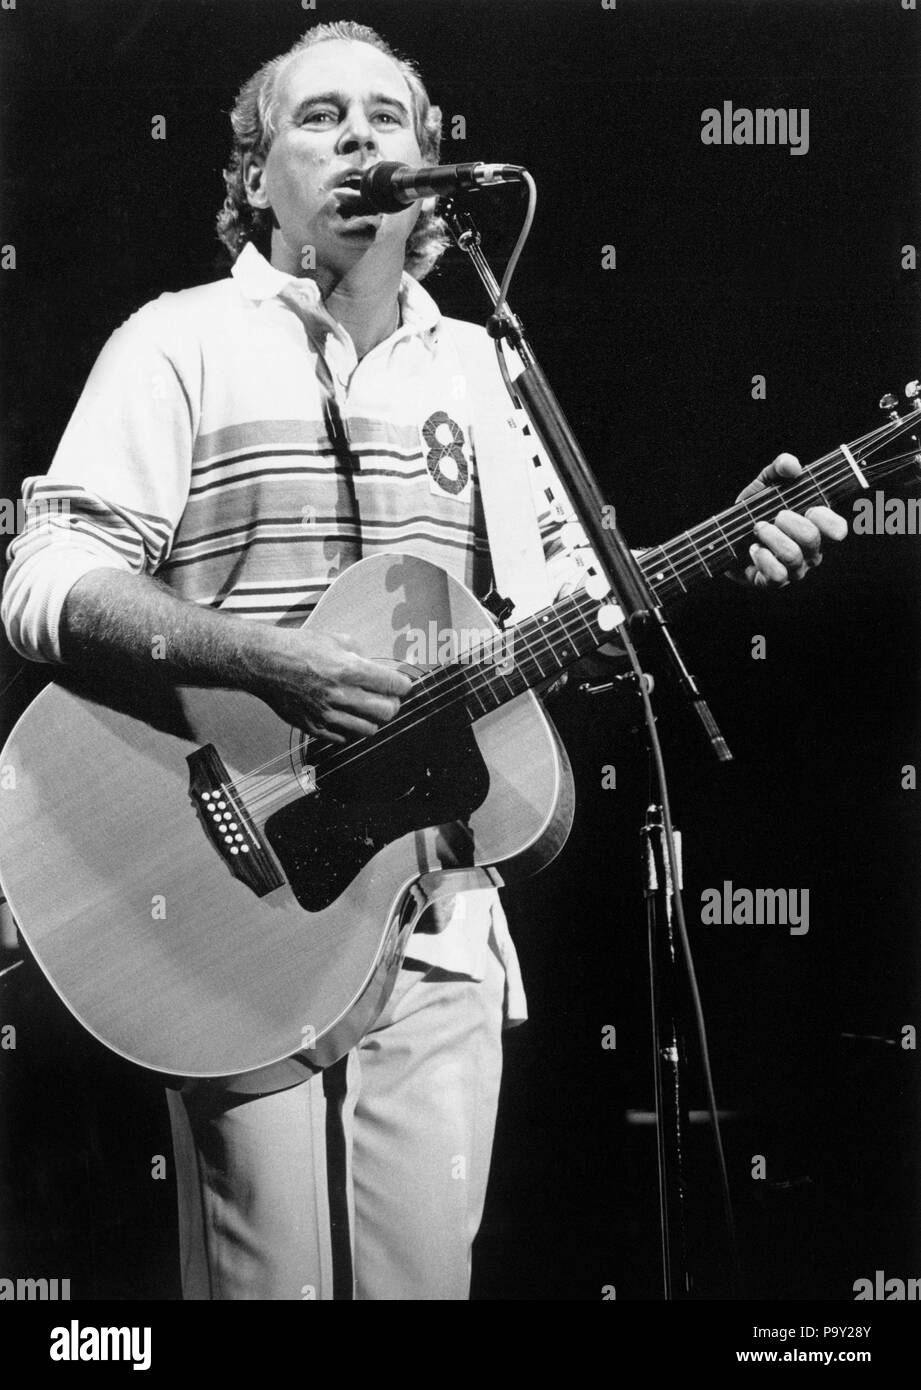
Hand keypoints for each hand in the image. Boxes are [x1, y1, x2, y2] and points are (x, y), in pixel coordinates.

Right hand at [247, 628, 411, 742]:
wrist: (265, 663)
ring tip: (366, 709)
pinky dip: (350, 729)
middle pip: (386, 712)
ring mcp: (327, 714)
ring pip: (368, 729)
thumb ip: (360, 654)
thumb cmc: (298, 647)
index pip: (393, 685)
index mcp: (348, 670)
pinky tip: (346, 716)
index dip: (403, 685)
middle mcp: (340, 694)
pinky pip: (344, 738)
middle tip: (386, 698)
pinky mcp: (314, 727)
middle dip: (391, 704)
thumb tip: (375, 668)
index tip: (402, 685)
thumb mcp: (335, 639)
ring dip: (372, 719)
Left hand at [734, 452, 847, 587]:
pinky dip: (763, 558)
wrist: (725, 538)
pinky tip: (753, 549)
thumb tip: (792, 465)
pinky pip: (777, 575)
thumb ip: (780, 468)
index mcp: (816, 528)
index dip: (826, 518)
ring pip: (793, 556)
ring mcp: (794, 570)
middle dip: (789, 522)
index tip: (810, 509)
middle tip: (774, 516)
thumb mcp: (765, 485)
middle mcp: (810, 552)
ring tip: (758, 528)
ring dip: (772, 537)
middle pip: (812, 538)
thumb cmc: (754, 511)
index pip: (837, 528)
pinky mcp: (773, 583)